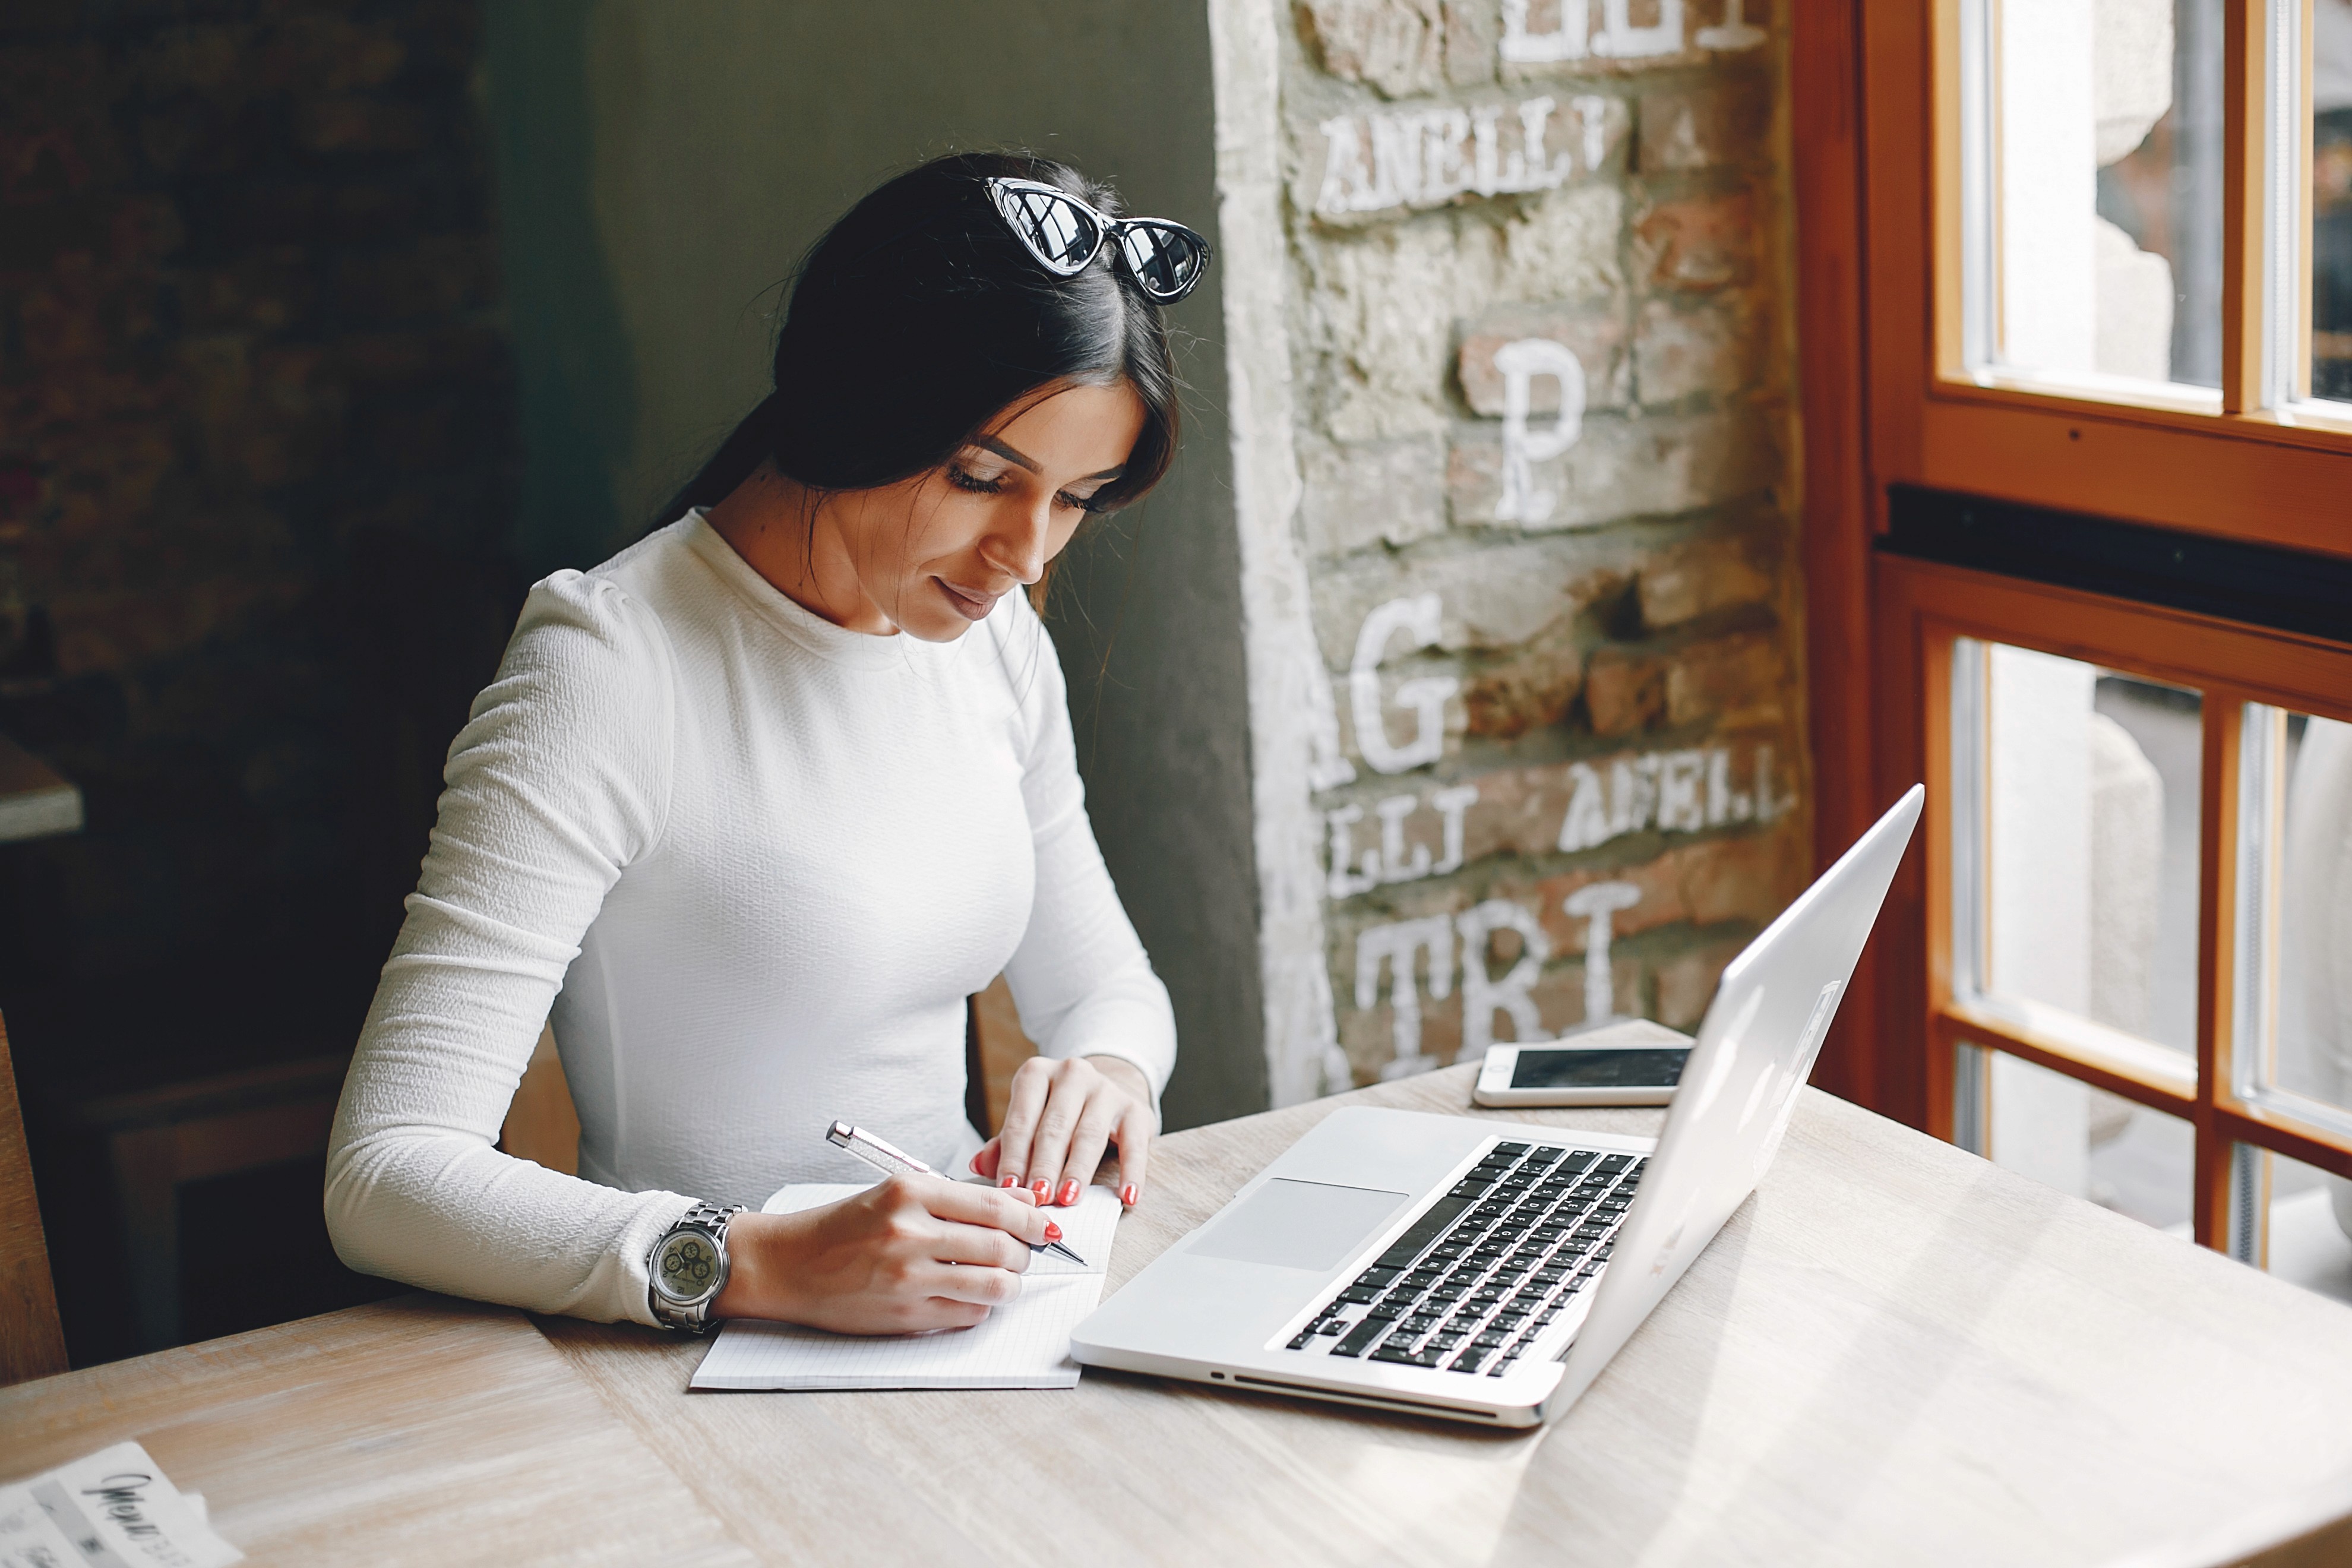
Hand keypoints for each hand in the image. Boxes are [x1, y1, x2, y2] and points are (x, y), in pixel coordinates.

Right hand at [709, 1175, 1056, 1333]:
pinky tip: (968, 1296)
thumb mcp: (899, 1195)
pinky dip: (980, 1307)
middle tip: (1023, 1252)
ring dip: (1010, 1282)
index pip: (996, 1205)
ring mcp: (908, 1278)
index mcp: (910, 1192)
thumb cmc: (844, 1227)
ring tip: (1003, 1276)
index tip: (1044, 1224)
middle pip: (1003, 1246)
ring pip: (994, 1285)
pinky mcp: (905, 1316)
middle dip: (1025, 1252)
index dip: (1031, 1217)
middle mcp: (910, 1233)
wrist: (788, 1265)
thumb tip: (1023, 1199)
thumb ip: (963, 1198)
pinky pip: (969, 1315)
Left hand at [968, 1054, 1154, 1209]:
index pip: (1021, 1119)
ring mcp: (1106, 1089)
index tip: (1008, 1188)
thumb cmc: (1057, 1115)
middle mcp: (1072, 1074)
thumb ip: (1005, 1145)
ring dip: (1078, 1170)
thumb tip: (977, 1165)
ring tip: (1068, 1199)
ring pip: (1089, 1134)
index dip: (1013, 1156)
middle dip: (1044, 1166)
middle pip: (1054, 1127)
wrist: (1107, 1093)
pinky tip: (1127, 1196)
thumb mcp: (1028, 1122)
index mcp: (1037, 1074)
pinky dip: (1132, 1172)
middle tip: (1038, 1198)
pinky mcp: (1136, 1109)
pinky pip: (1134, 1144)